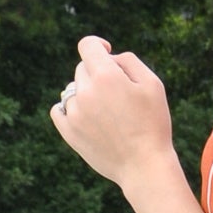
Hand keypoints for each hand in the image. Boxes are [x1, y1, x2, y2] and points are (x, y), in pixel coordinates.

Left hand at [49, 35, 174, 188]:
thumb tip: (109, 58)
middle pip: (82, 69)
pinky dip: (68, 109)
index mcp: (106, 75)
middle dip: (98, 75)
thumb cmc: (153, 124)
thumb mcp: (152, 84)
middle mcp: (85, 91)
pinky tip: (84, 116)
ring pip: (72, 90)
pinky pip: (58, 110)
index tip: (107, 53)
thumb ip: (129, 61)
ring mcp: (74, 112)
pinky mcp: (69, 132)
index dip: (98, 45)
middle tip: (119, 95)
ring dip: (86, 94)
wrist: (144, 166)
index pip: (87, 45)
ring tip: (106, 113)